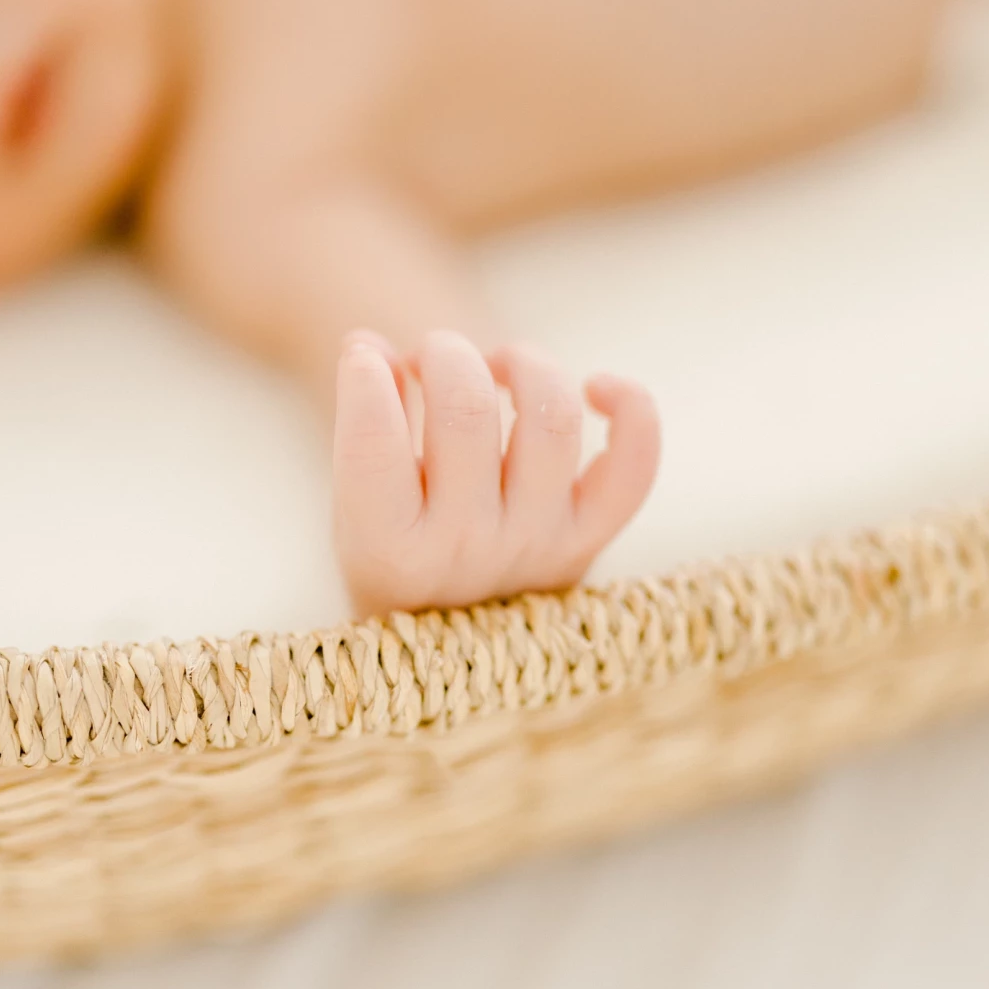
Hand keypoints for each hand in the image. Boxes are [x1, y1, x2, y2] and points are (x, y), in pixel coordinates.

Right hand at [333, 329, 659, 615]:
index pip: (374, 445)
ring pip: (551, 420)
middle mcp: (466, 552)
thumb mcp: (354, 505)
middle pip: (465, 411)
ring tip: (497, 364)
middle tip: (430, 355)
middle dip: (444, 353)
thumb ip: (358, 423)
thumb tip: (366, 344)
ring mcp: (537, 546)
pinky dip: (631, 409)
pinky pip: (634, 467)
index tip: (363, 356)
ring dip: (522, 363)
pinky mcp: (589, 537)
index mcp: (388, 552)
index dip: (364, 377)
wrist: (452, 644)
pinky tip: (596, 387)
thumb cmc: (393, 551)